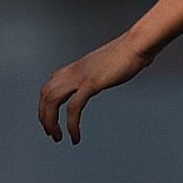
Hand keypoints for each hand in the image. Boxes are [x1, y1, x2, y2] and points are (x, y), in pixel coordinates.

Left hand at [37, 35, 152, 143]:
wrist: (137, 44)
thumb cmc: (131, 52)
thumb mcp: (110, 64)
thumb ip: (106, 71)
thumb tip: (116, 72)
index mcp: (77, 67)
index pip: (50, 86)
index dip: (46, 105)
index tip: (51, 120)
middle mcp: (73, 71)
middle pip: (45, 95)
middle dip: (44, 116)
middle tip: (52, 133)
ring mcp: (80, 77)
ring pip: (52, 101)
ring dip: (51, 122)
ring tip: (59, 137)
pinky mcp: (90, 84)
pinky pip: (73, 108)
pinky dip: (71, 125)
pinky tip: (75, 136)